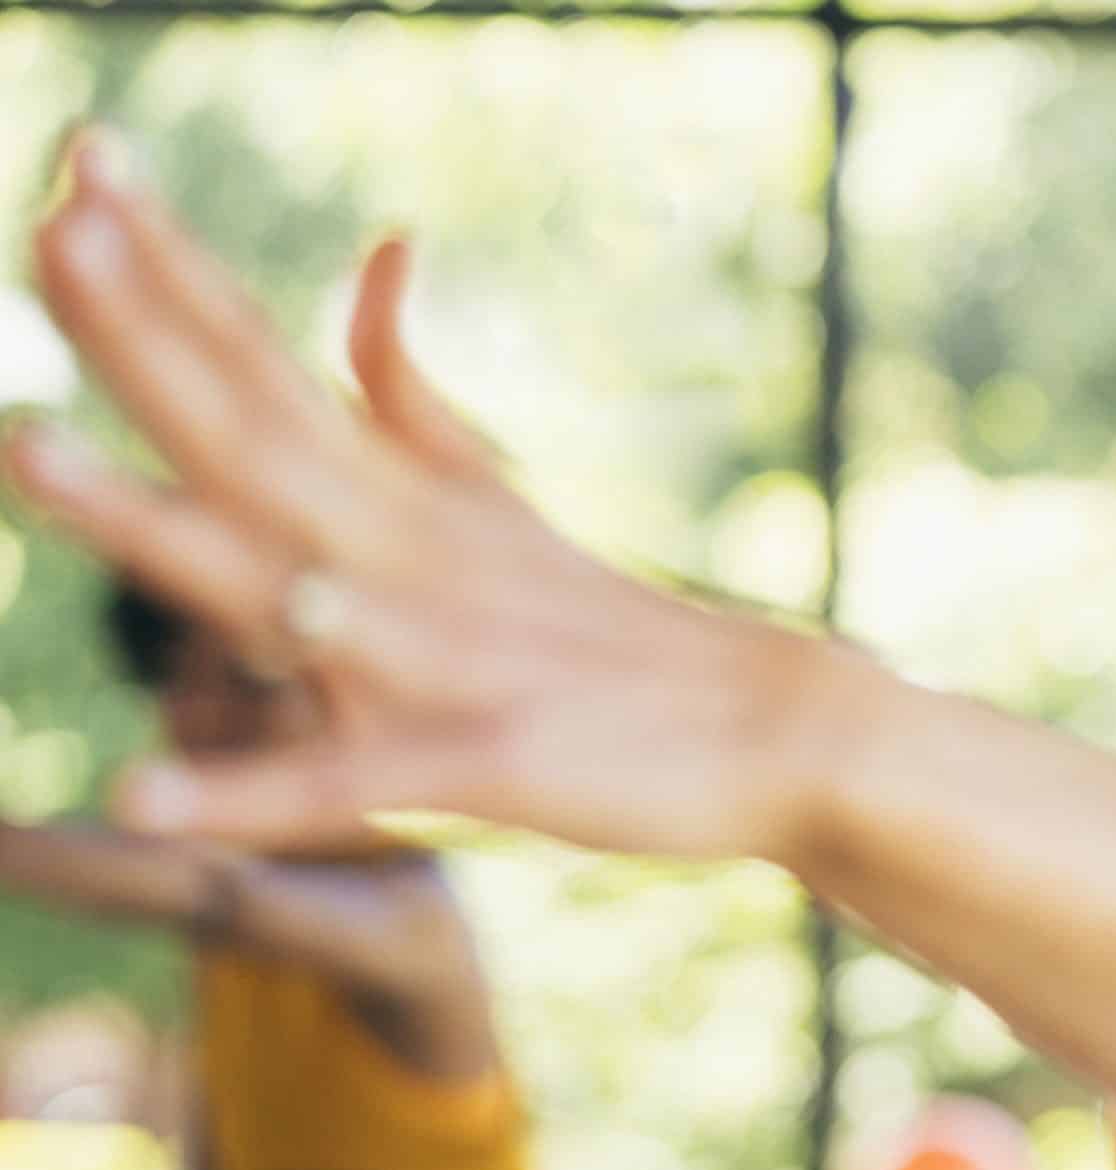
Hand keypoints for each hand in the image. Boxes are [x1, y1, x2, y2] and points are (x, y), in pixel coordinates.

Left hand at [0, 127, 847, 862]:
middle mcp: (406, 554)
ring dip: (147, 523)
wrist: (775, 725)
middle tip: (52, 227)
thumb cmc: (617, 629)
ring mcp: (437, 656)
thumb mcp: (498, 498)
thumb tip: (375, 248)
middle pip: (253, 431)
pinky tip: (139, 796)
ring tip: (29, 450)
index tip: (82, 162)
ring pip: (272, 581)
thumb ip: (409, 390)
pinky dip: (246, 791)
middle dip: (141, 336)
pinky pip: (342, 781)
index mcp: (405, 494)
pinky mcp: (479, 762)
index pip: (271, 361)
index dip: (172, 269)